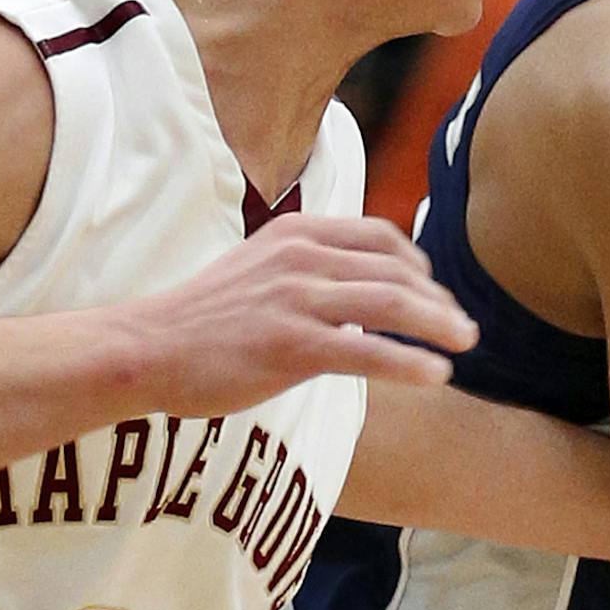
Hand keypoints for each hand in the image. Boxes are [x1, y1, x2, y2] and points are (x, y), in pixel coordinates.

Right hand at [116, 214, 477, 416]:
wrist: (144, 349)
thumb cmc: (205, 318)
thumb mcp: (260, 268)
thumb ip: (309, 267)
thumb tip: (365, 284)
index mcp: (297, 234)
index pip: (381, 237)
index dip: (419, 266)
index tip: (436, 293)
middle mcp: (301, 258)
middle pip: (396, 270)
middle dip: (438, 301)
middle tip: (464, 329)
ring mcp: (295, 299)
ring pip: (391, 304)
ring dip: (438, 325)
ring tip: (465, 345)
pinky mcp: (289, 344)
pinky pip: (366, 350)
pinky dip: (409, 362)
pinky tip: (435, 375)